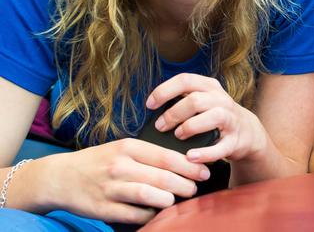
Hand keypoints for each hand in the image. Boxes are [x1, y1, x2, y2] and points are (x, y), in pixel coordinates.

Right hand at [42, 139, 208, 224]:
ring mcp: (111, 188)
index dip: (190, 166)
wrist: (60, 177)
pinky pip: (134, 214)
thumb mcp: (122, 148)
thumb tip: (183, 161)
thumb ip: (148, 154)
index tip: (204, 171)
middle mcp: (120, 166)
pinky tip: (157, 212)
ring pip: (150, 196)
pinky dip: (149, 215)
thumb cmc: (98, 161)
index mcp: (128, 147)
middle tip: (195, 188)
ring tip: (178, 199)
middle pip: (163, 177)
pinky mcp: (103, 208)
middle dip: (185, 185)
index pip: (167, 156)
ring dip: (169, 200)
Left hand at [145, 73, 268, 164]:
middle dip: (174, 113)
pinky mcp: (235, 141)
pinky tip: (190, 156)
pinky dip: (204, 153)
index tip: (150, 105)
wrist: (247, 132)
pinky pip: (221, 147)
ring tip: (178, 136)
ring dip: (190, 127)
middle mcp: (222, 100)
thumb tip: (152, 107)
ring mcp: (231, 119)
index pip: (185, 80)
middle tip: (160, 127)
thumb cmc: (215, 116)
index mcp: (210, 87)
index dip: (164, 91)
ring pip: (213, 116)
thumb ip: (182, 100)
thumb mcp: (203, 100)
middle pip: (196, 100)